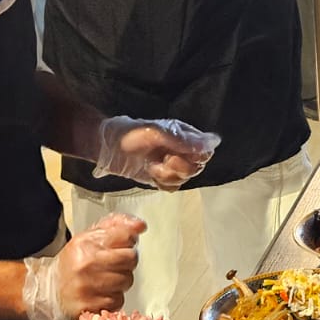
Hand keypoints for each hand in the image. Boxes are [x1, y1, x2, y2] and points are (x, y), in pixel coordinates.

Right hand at [21, 212, 145, 319]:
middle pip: (130, 259)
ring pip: (127, 281)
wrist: (50, 290)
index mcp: (85, 243)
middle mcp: (86, 264)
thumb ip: (116, 226)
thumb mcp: (89, 237)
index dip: (129, 240)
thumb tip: (140, 226)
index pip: (125, 236)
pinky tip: (102, 293)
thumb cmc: (73, 263)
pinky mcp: (90, 307)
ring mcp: (87, 287)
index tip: (124, 244)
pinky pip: (118, 301)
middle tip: (116, 264)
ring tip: (107, 279)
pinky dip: (114, 298)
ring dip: (121, 281)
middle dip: (127, 261)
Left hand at [93, 115, 220, 188]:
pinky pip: (172, 187)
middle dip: (180, 168)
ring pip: (184, 179)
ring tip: (152, 166)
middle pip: (197, 167)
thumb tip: (213, 142)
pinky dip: (161, 183)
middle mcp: (181, 150)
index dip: (197, 156)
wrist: (107, 147)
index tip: (180, 154)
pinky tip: (150, 173)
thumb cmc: (130, 134)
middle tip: (163, 160)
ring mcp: (171, 164)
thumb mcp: (156, 133)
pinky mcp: (160, 177)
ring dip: (168, 175)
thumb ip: (184, 140)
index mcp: (184, 135)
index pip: (206, 150)